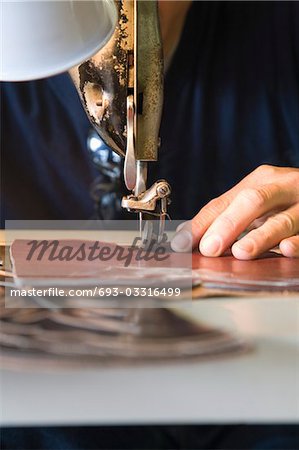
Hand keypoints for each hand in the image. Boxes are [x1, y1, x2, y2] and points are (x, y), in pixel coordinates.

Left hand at [171, 165, 298, 258]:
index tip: (182, 244)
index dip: (201, 224)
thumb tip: (188, 235)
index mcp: (260, 180)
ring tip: (241, 252)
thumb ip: (226, 215)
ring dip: (260, 237)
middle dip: (228, 225)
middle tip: (210, 248)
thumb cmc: (286, 200)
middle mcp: (282, 188)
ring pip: (282, 220)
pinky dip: (297, 243)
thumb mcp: (257, 201)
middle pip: (252, 201)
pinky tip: (286, 249)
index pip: (223, 202)